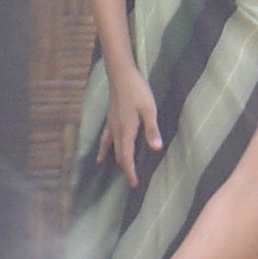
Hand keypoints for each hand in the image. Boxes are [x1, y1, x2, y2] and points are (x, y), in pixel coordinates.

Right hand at [95, 65, 163, 186]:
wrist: (120, 74)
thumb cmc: (137, 90)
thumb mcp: (149, 109)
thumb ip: (151, 130)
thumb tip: (156, 149)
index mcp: (126, 130)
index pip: (126, 157)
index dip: (130, 171)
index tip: (134, 184)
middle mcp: (116, 130)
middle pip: (119, 154)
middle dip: (125, 168)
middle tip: (131, 181)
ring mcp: (111, 124)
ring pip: (111, 147)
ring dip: (115, 159)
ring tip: (116, 169)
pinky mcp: (110, 118)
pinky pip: (106, 138)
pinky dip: (104, 147)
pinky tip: (101, 152)